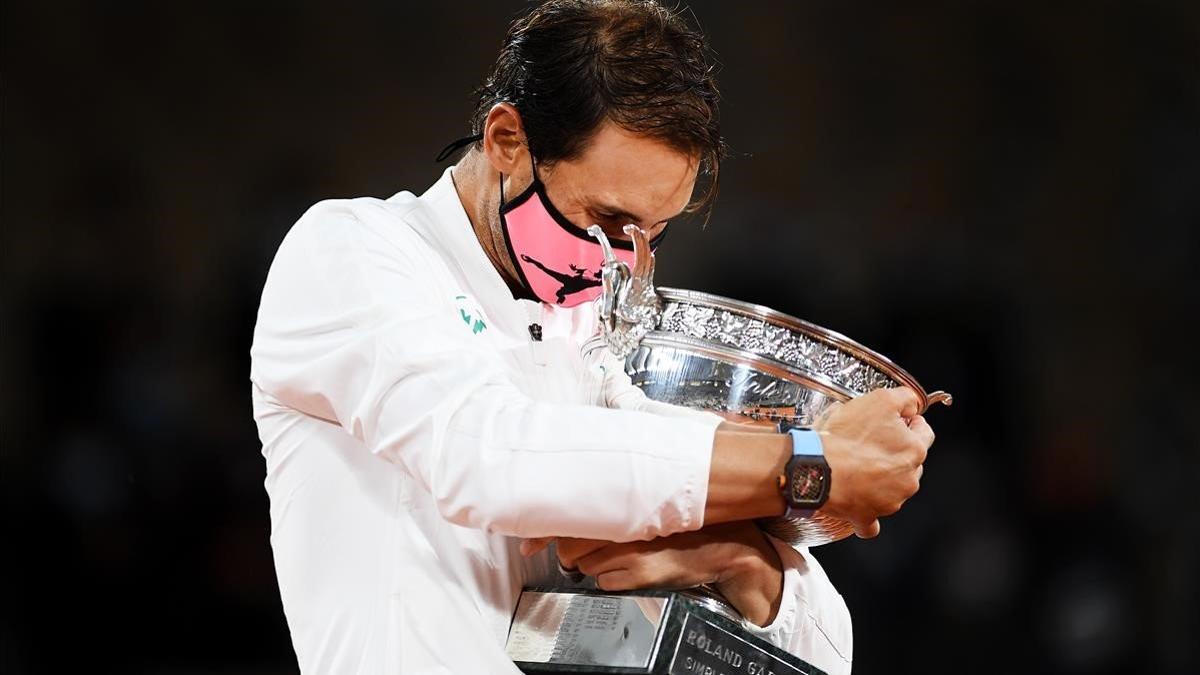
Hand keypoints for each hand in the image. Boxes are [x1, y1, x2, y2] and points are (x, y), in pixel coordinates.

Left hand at [552, 522, 784, 625]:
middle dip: (572, 550)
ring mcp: (631, 552)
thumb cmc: (686, 522)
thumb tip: (575, 518)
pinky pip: (605, 583)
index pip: (570, 517)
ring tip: (617, 555)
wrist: (723, 546)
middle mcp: (623, 526)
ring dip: (592, 563)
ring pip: (585, 565)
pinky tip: (627, 569)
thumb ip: (615, 504)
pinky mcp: (640, 574)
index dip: (543, 531)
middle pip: (570, 546)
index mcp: (625, 504)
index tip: (528, 541)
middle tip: (588, 548)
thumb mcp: (650, 504)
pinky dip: (609, 579)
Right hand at [816, 387, 934, 538]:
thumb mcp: (879, 399)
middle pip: (909, 462)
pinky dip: (867, 513)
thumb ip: (904, 397)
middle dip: (894, 452)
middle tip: (869, 442)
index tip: (896, 421)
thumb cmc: (845, 437)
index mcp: (914, 451)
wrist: (817, 468)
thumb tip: (912, 404)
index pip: (925, 432)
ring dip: (880, 479)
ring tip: (856, 466)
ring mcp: (890, 501)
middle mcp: (908, 479)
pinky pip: (871, 521)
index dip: (910, 422)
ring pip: (893, 488)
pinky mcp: (867, 516)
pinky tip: (859, 503)